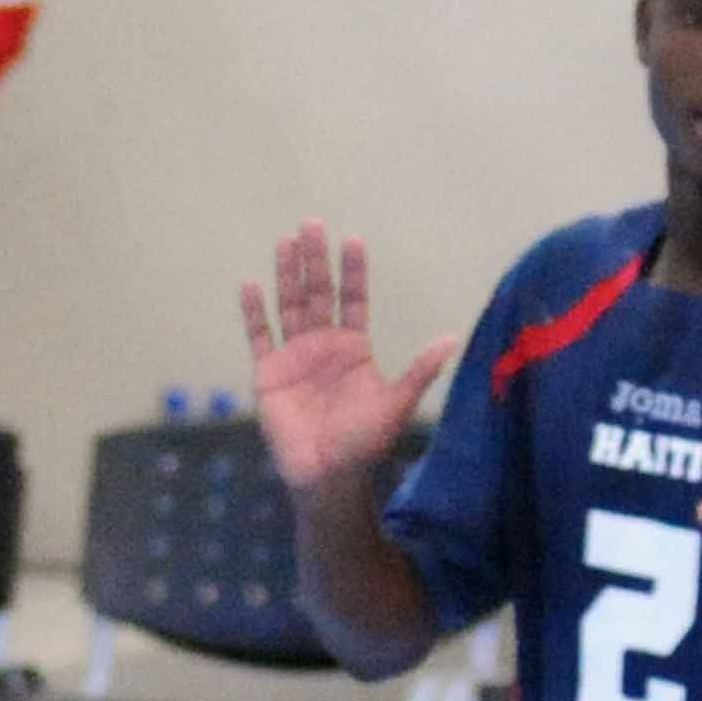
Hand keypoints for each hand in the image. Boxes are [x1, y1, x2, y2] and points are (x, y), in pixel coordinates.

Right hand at [238, 222, 453, 497]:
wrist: (326, 476)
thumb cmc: (364, 445)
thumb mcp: (397, 404)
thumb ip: (419, 370)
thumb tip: (451, 339)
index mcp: (353, 348)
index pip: (353, 299)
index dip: (353, 271)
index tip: (352, 241)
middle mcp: (322, 346)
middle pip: (318, 293)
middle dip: (316, 260)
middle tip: (312, 224)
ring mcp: (293, 358)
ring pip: (289, 306)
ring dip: (287, 274)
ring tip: (286, 241)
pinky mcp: (267, 375)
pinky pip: (259, 337)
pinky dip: (253, 313)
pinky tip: (250, 285)